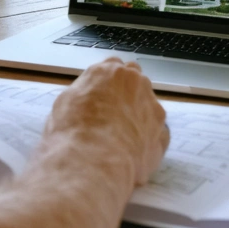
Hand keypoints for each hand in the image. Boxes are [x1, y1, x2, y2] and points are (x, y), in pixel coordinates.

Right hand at [43, 58, 168, 187]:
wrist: (92, 161)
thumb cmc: (72, 131)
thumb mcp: (66, 102)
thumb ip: (85, 92)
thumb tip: (89, 97)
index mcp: (110, 71)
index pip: (114, 66)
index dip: (108, 82)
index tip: (102, 93)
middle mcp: (136, 83)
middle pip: (136, 81)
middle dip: (127, 93)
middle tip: (111, 114)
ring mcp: (153, 108)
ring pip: (149, 106)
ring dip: (139, 115)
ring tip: (121, 138)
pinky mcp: (162, 133)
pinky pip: (157, 132)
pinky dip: (148, 139)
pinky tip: (133, 152)